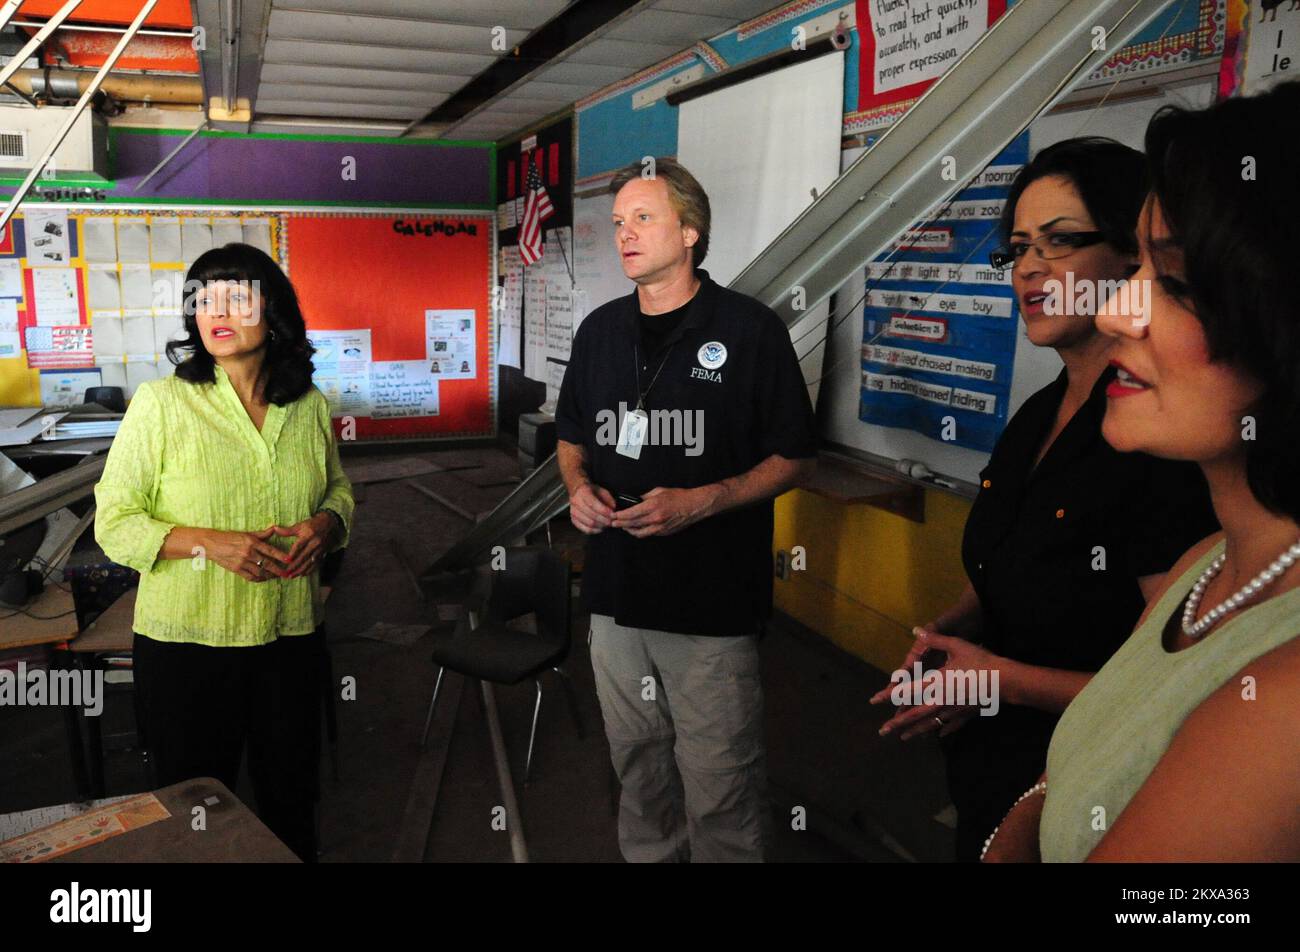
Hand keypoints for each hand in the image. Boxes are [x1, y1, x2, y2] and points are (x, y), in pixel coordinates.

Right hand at [203, 527, 291, 581]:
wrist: (211, 544)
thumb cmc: (229, 537)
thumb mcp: (246, 533)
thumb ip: (261, 534)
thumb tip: (275, 528)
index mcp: (251, 542)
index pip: (270, 550)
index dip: (280, 556)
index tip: (289, 560)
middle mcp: (247, 552)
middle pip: (267, 563)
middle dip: (278, 570)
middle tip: (286, 574)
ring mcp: (241, 562)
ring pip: (260, 572)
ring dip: (269, 575)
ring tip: (276, 576)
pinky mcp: (236, 569)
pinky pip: (250, 577)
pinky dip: (259, 579)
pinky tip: (264, 578)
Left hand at [269, 513, 333, 577]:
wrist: (330, 524)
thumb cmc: (312, 524)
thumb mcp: (300, 525)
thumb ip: (287, 530)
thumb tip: (274, 529)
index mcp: (308, 535)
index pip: (299, 546)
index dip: (292, 554)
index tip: (285, 561)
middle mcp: (315, 543)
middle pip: (304, 557)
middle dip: (295, 566)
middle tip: (286, 573)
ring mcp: (320, 549)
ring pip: (310, 563)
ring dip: (300, 570)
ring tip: (292, 576)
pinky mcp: (323, 553)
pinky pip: (316, 564)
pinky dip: (309, 570)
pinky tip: (303, 574)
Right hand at [569, 481, 615, 534]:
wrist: (577, 492)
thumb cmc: (591, 491)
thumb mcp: (601, 490)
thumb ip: (608, 499)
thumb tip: (613, 509)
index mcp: (583, 493)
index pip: (593, 504)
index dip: (604, 511)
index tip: (612, 514)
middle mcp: (576, 502)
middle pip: (592, 516)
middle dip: (604, 520)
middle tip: (612, 521)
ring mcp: (574, 512)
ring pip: (589, 523)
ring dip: (601, 525)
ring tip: (607, 524)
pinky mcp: (574, 520)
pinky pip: (585, 529)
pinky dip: (595, 531)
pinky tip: (600, 528)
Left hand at [610, 485, 718, 537]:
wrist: (693, 506)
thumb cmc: (678, 496)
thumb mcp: (659, 491)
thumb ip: (645, 497)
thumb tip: (635, 501)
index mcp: (653, 506)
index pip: (631, 513)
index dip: (620, 516)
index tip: (613, 515)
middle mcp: (655, 518)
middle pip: (632, 524)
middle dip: (621, 524)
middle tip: (613, 523)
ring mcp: (659, 527)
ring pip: (639, 532)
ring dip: (629, 530)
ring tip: (623, 527)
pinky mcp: (663, 532)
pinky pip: (648, 534)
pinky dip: (640, 532)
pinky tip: (636, 528)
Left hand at [872, 628, 1003, 739]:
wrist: (1005, 680)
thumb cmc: (980, 661)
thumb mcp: (956, 645)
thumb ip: (933, 639)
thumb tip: (915, 630)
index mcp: (935, 683)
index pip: (907, 691)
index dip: (889, 695)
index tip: (874, 701)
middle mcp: (941, 700)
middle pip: (914, 714)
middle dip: (897, 723)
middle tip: (882, 731)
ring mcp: (953, 709)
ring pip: (930, 723)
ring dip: (915, 730)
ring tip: (903, 737)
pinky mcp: (966, 713)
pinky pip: (951, 724)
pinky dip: (942, 729)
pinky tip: (939, 735)